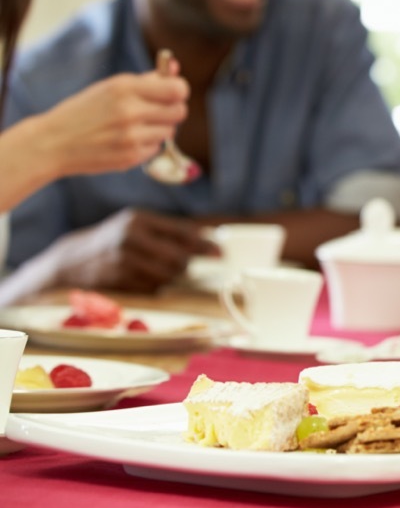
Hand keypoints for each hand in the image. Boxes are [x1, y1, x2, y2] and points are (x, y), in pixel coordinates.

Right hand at [37, 72, 188, 176]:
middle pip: (180, 112)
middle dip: (172, 111)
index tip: (172, 93)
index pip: (177, 89)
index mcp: (124, 88)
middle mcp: (130, 111)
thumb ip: (147, 80)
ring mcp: (131, 136)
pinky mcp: (131, 156)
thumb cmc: (85, 111)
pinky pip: (156, 148)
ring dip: (158, 128)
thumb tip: (174, 66)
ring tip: (134, 126)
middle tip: (155, 111)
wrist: (53, 143)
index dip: (179, 91)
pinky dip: (147, 144)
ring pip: (170, 131)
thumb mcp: (111, 87)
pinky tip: (125, 140)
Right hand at [46, 208, 216, 292]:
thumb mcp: (135, 225)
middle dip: (186, 264)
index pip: (182, 232)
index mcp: (138, 219)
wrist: (71, 261)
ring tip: (164, 272)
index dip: (204, 244)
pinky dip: (156, 286)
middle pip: (178, 257)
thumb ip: (167, 230)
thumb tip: (207, 240)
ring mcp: (123, 261)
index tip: (220, 253)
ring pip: (167, 275)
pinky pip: (152, 288)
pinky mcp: (118, 281)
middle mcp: (130, 238)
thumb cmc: (112, 240)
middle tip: (185, 265)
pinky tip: (147, 280)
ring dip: (172, 277)